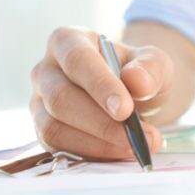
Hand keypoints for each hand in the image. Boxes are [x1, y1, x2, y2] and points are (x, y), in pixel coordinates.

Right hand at [30, 27, 172, 159]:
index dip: (99, 85)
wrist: (133, 97)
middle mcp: (46, 70)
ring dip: (97, 143)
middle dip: (100, 122)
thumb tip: (136, 81)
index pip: (76, 59)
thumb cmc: (138, 74)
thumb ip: (151, 68)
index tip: (125, 109)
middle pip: (60, 97)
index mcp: (68, 40)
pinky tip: (119, 153)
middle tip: (138, 136)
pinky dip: (92, 155)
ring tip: (134, 146)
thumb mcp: (155, 64)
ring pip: (54, 127)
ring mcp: (40, 102)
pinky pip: (59, 148)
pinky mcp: (43, 131)